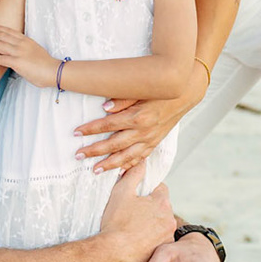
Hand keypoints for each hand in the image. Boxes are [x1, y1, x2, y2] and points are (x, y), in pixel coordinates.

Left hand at [0, 24, 57, 86]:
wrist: (53, 71)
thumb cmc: (46, 64)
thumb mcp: (36, 50)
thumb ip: (26, 48)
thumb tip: (19, 50)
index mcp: (26, 40)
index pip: (10, 32)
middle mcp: (21, 44)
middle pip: (2, 36)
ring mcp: (19, 53)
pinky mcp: (17, 62)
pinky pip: (1, 59)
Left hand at [74, 64, 204, 172]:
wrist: (184, 94)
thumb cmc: (160, 90)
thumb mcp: (140, 90)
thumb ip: (122, 99)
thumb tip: (104, 108)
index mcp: (137, 116)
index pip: (108, 125)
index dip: (90, 129)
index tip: (76, 132)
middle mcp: (143, 131)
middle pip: (114, 144)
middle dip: (94, 151)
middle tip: (78, 155)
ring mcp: (150, 139)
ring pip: (126, 156)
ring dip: (109, 164)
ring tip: (94, 170)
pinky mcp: (155, 143)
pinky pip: (140, 158)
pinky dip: (128, 166)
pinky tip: (118, 171)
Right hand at [98, 166, 174, 261]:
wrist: (112, 254)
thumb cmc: (116, 223)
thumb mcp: (121, 192)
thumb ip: (133, 174)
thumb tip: (141, 162)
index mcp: (162, 203)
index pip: (160, 189)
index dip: (148, 190)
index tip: (137, 197)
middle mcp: (169, 220)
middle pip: (161, 208)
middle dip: (150, 208)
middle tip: (132, 213)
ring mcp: (167, 238)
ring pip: (160, 226)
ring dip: (151, 225)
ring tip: (133, 229)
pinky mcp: (162, 253)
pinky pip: (158, 242)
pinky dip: (150, 241)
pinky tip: (136, 242)